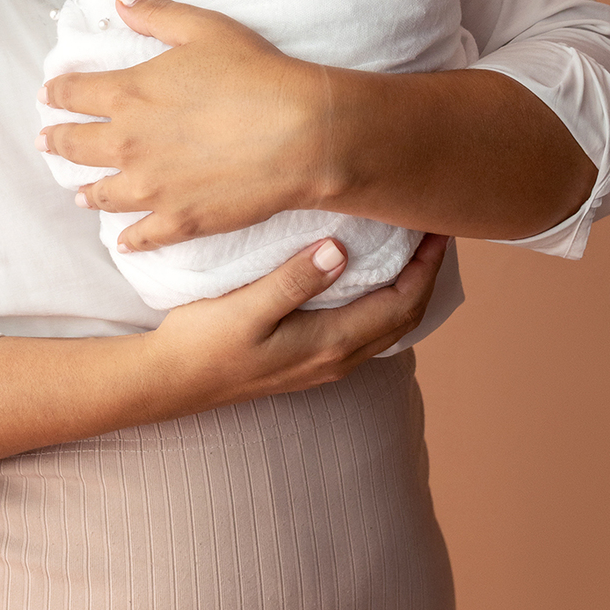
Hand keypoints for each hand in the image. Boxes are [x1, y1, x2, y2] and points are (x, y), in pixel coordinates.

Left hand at [40, 0, 345, 249]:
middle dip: (57, 141)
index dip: (57, 93)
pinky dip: (128, 239)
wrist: (299, 134)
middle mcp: (129, 143)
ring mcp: (151, 188)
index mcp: (129, 93)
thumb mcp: (204, 28)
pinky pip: (142, 235)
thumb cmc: (255, 74)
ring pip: (102, 194)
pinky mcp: (178, 221)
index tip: (47, 95)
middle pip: (77, 145)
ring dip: (86, 192)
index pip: (74, 93)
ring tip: (79, 195)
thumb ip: (156, 15)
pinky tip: (122, 241)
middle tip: (45, 142)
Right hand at [146, 233, 448, 414]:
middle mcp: (338, 358)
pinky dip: (382, 299)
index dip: (426, 266)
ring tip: (409, 247)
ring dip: (406, 287)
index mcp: (331, 343)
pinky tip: (368, 275)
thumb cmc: (205, 342)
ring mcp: (324, 363)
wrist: (173, 382)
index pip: (402, 303)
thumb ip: (294, 281)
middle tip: (432, 229)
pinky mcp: (309, 359)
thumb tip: (340, 250)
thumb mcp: (247, 308)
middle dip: (426, 273)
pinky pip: (365, 329)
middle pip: (405, 316)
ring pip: (387, 325)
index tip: (435, 227)